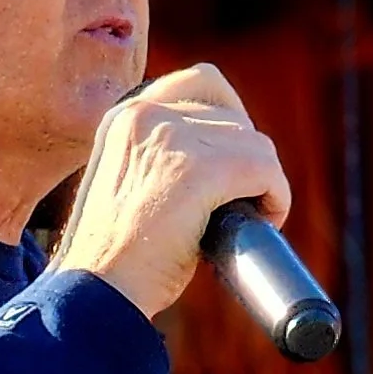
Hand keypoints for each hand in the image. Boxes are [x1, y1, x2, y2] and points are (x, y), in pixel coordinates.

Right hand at [58, 63, 290, 321]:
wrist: (96, 292)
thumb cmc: (112, 257)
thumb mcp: (126, 184)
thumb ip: (158, 156)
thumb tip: (221, 154)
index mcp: (125, 116)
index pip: (201, 81)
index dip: (230, 115)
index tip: (230, 158)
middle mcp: (146, 116)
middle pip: (234, 115)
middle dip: (245, 158)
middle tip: (235, 201)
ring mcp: (173, 140)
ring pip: (255, 144)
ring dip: (262, 182)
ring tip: (244, 218)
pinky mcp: (200, 171)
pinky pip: (265, 169)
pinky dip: (276, 198)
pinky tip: (263, 221)